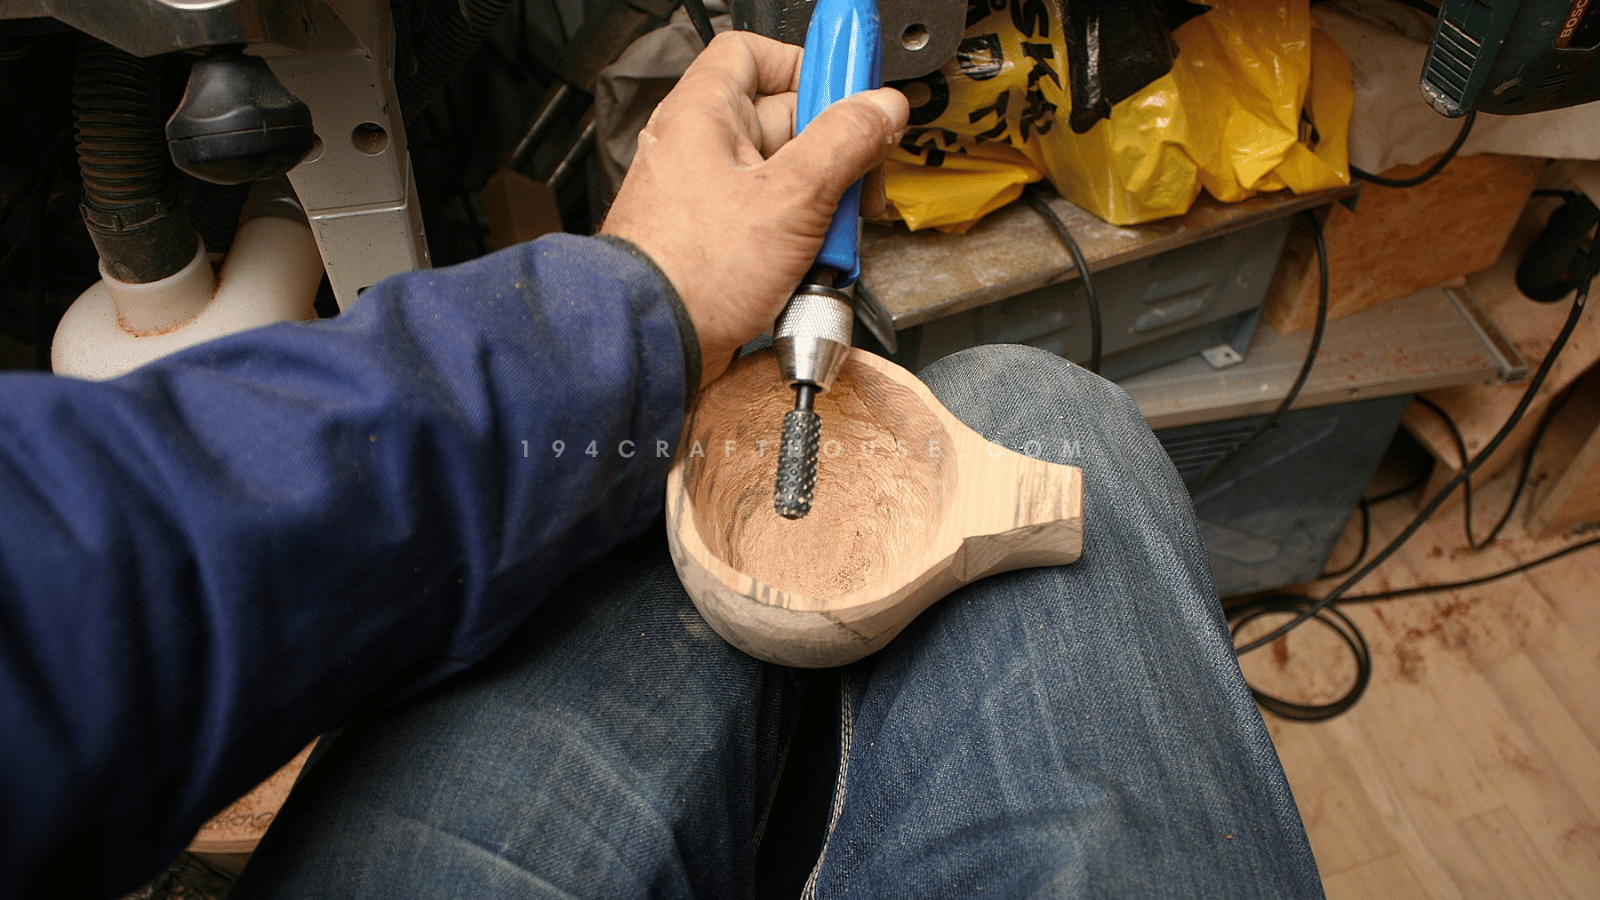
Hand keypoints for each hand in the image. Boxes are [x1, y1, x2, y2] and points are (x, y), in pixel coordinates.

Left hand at [600, 31, 908, 391]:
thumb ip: (844, 143)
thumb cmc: (691, 271)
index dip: (806, 65)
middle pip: (787, 123)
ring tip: (832, 235)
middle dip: (833, 154)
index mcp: (704, 113)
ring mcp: (709, 199)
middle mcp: (701, 149)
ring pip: (786, 180)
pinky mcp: (718, 244)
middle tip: (858, 180)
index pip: (755, 53)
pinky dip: (801, 242)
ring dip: (822, 206)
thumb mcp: (791, 197)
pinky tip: (812, 265)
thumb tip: (881, 110)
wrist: (653, 345)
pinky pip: (773, 225)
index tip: (848, 92)